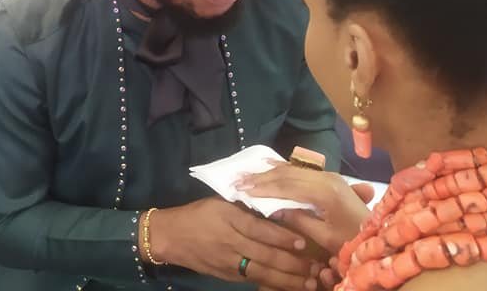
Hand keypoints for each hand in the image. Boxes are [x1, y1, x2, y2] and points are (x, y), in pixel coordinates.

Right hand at [149, 197, 320, 289]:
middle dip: (293, 263)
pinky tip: (288, 286)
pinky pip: (253, 280)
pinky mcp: (227, 275)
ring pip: (263, 272)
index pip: (260, 230)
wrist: (171, 236)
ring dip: (288, 279)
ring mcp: (229, 262)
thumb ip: (246, 208)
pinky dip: (273, 284)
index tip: (303, 240)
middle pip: (265, 255)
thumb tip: (277, 209)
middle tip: (316, 266)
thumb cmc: (198, 214)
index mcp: (229, 219)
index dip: (282, 237)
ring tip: (309, 282)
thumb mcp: (221, 203)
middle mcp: (230, 242)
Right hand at [239, 165, 371, 255]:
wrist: (380, 239)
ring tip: (246, 174)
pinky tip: (268, 166)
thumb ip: (298, 219)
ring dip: (267, 173)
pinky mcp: (329, 179)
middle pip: (286, 174)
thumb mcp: (324, 236)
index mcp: (324, 190)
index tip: (242, 189)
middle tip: (238, 179)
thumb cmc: (351, 241)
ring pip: (291, 170)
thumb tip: (272, 208)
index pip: (286, 185)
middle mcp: (326, 178)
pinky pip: (300, 171)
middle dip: (260, 177)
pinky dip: (281, 169)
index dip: (262, 187)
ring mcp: (328, 176)